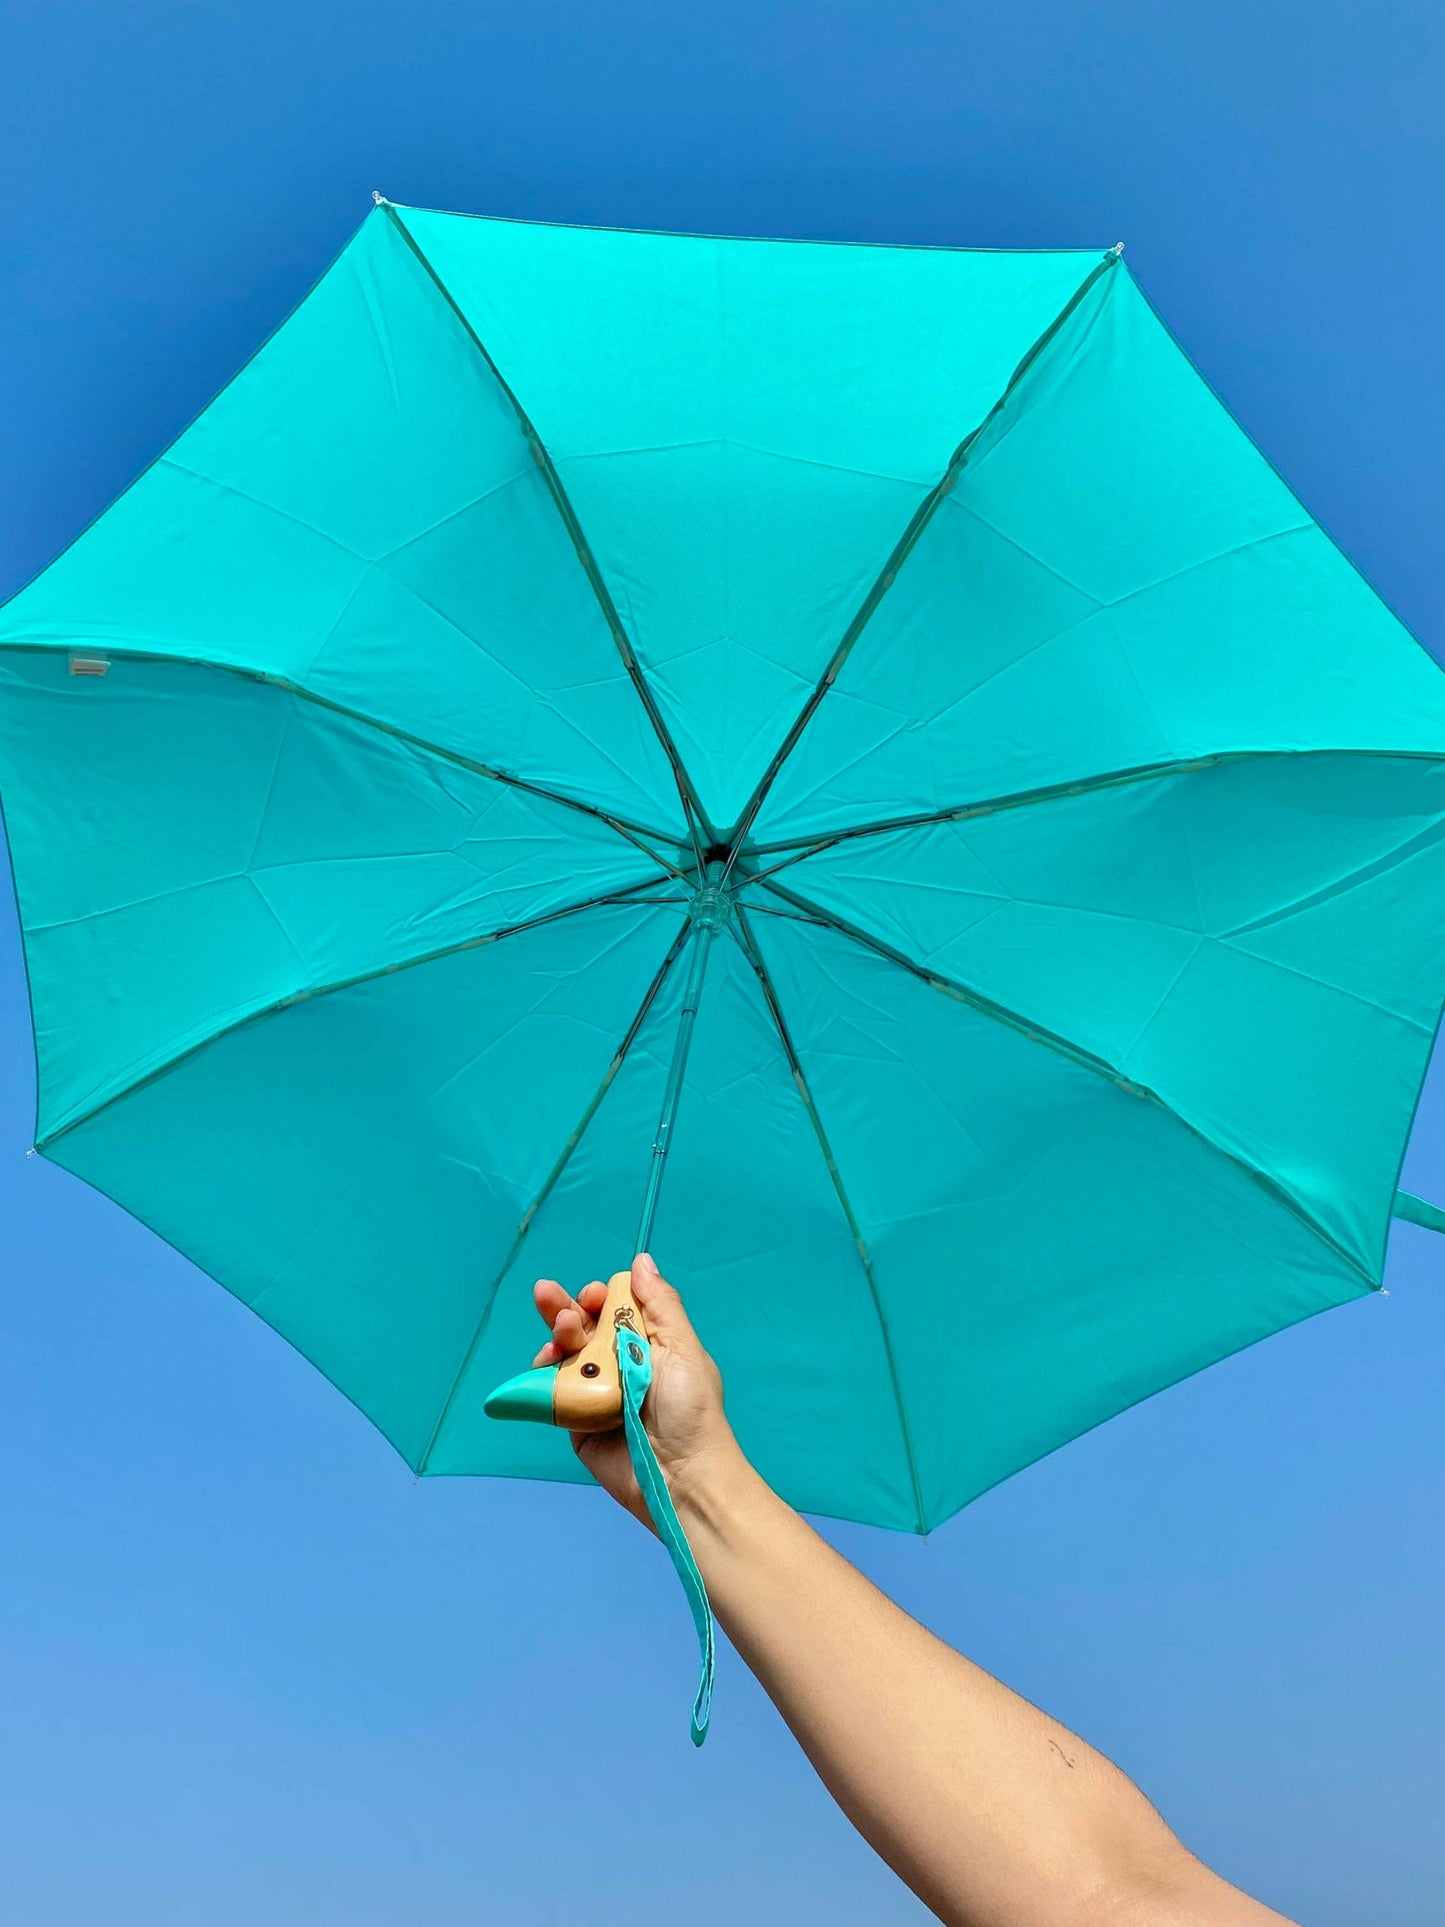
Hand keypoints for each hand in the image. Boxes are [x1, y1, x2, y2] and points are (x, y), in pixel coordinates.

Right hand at [531, 1252, 735, 1528]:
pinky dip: (542, 1374)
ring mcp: (594, 1391)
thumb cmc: (690, 1411)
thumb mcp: (683, 1349)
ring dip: (556, 1336)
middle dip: (563, 1307)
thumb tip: (641, 1261)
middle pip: (582, 1326)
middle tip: (545, 1294)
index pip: (614, 1308)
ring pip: (563, 1354)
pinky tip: (543, 1361)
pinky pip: (551, 1391)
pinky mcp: (575, 1420)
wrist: (681, 1477)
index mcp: (648, 1344)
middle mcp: (619, 1364)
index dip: (598, 1296)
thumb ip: (661, 1305)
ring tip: (560, 1334)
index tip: (592, 1294)